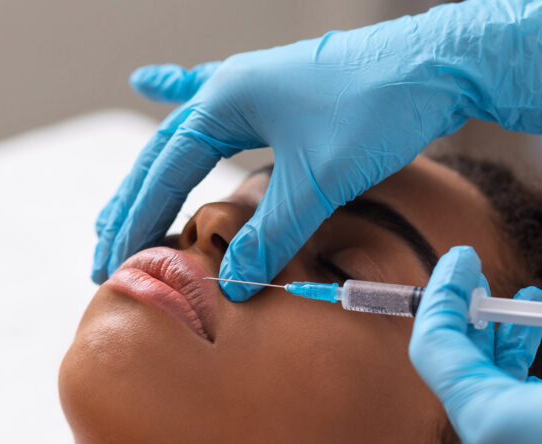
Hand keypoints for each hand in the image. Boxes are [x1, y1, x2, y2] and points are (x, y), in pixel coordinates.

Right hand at [92, 0, 541, 299]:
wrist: (438, 62)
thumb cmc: (378, 110)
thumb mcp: (319, 182)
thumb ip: (271, 234)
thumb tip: (232, 284)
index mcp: (226, 100)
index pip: (163, 171)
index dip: (135, 220)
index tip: (111, 262)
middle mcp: (228, 86)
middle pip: (161, 153)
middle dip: (131, 205)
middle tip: (102, 251)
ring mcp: (250, 83)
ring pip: (181, 133)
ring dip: (148, 170)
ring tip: (118, 203)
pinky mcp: (276, 89)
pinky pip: (211, 92)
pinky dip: (176, 90)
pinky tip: (148, 81)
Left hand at [409, 246, 541, 443]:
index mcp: (488, 423)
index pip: (436, 347)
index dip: (444, 295)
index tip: (463, 257)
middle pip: (460, 375)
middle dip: (480, 323)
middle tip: (501, 284)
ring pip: (490, 403)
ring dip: (507, 354)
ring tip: (534, 311)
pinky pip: (515, 433)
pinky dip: (526, 390)